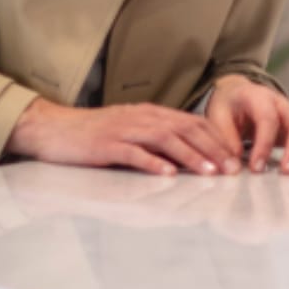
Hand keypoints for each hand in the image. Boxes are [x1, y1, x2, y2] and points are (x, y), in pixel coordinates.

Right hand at [5, 99, 240, 175]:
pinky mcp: (105, 144)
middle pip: (184, 130)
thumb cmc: (94, 133)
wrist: (53, 128)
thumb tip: (189, 156)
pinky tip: (167, 174)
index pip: (192, 123)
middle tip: (231, 168)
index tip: (235, 157)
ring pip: (164, 139)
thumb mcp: (131, 130)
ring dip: (189, 156)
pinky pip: (132, 152)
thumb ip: (157, 139)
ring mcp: (123, 130)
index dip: (216, 139)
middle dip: (212, 149)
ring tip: (209, 172)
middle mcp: (141, 118)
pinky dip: (152, 162)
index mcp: (150, 114)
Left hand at [204, 75, 288, 174]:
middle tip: (287, 171)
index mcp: (259, 98)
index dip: (263, 145)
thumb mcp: (217, 117)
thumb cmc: (229, 106)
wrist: (238, 93)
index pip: (268, 120)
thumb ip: (225, 140)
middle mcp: (282, 104)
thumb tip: (233, 167)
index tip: (257, 168)